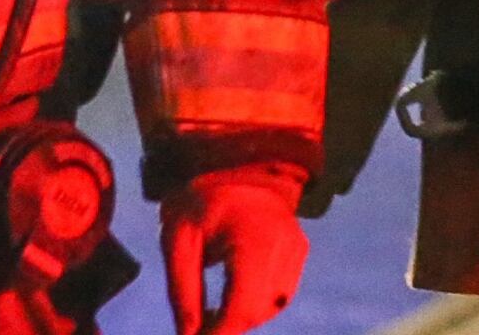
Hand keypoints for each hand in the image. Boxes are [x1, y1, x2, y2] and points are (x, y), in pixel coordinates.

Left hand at [162, 165, 308, 334]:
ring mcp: (297, 248)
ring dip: (241, 318)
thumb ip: (183, 291)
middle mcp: (285, 246)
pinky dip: (255, 304)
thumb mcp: (179, 242)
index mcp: (254, 240)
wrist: (236, 161)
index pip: (241, 307)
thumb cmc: (201, 199)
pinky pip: (279, 293)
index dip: (218, 334)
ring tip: (208, 316)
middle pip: (258, 311)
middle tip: (194, 332)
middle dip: (226, 329)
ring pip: (271, 306)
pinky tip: (229, 301)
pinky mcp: (299, 250)